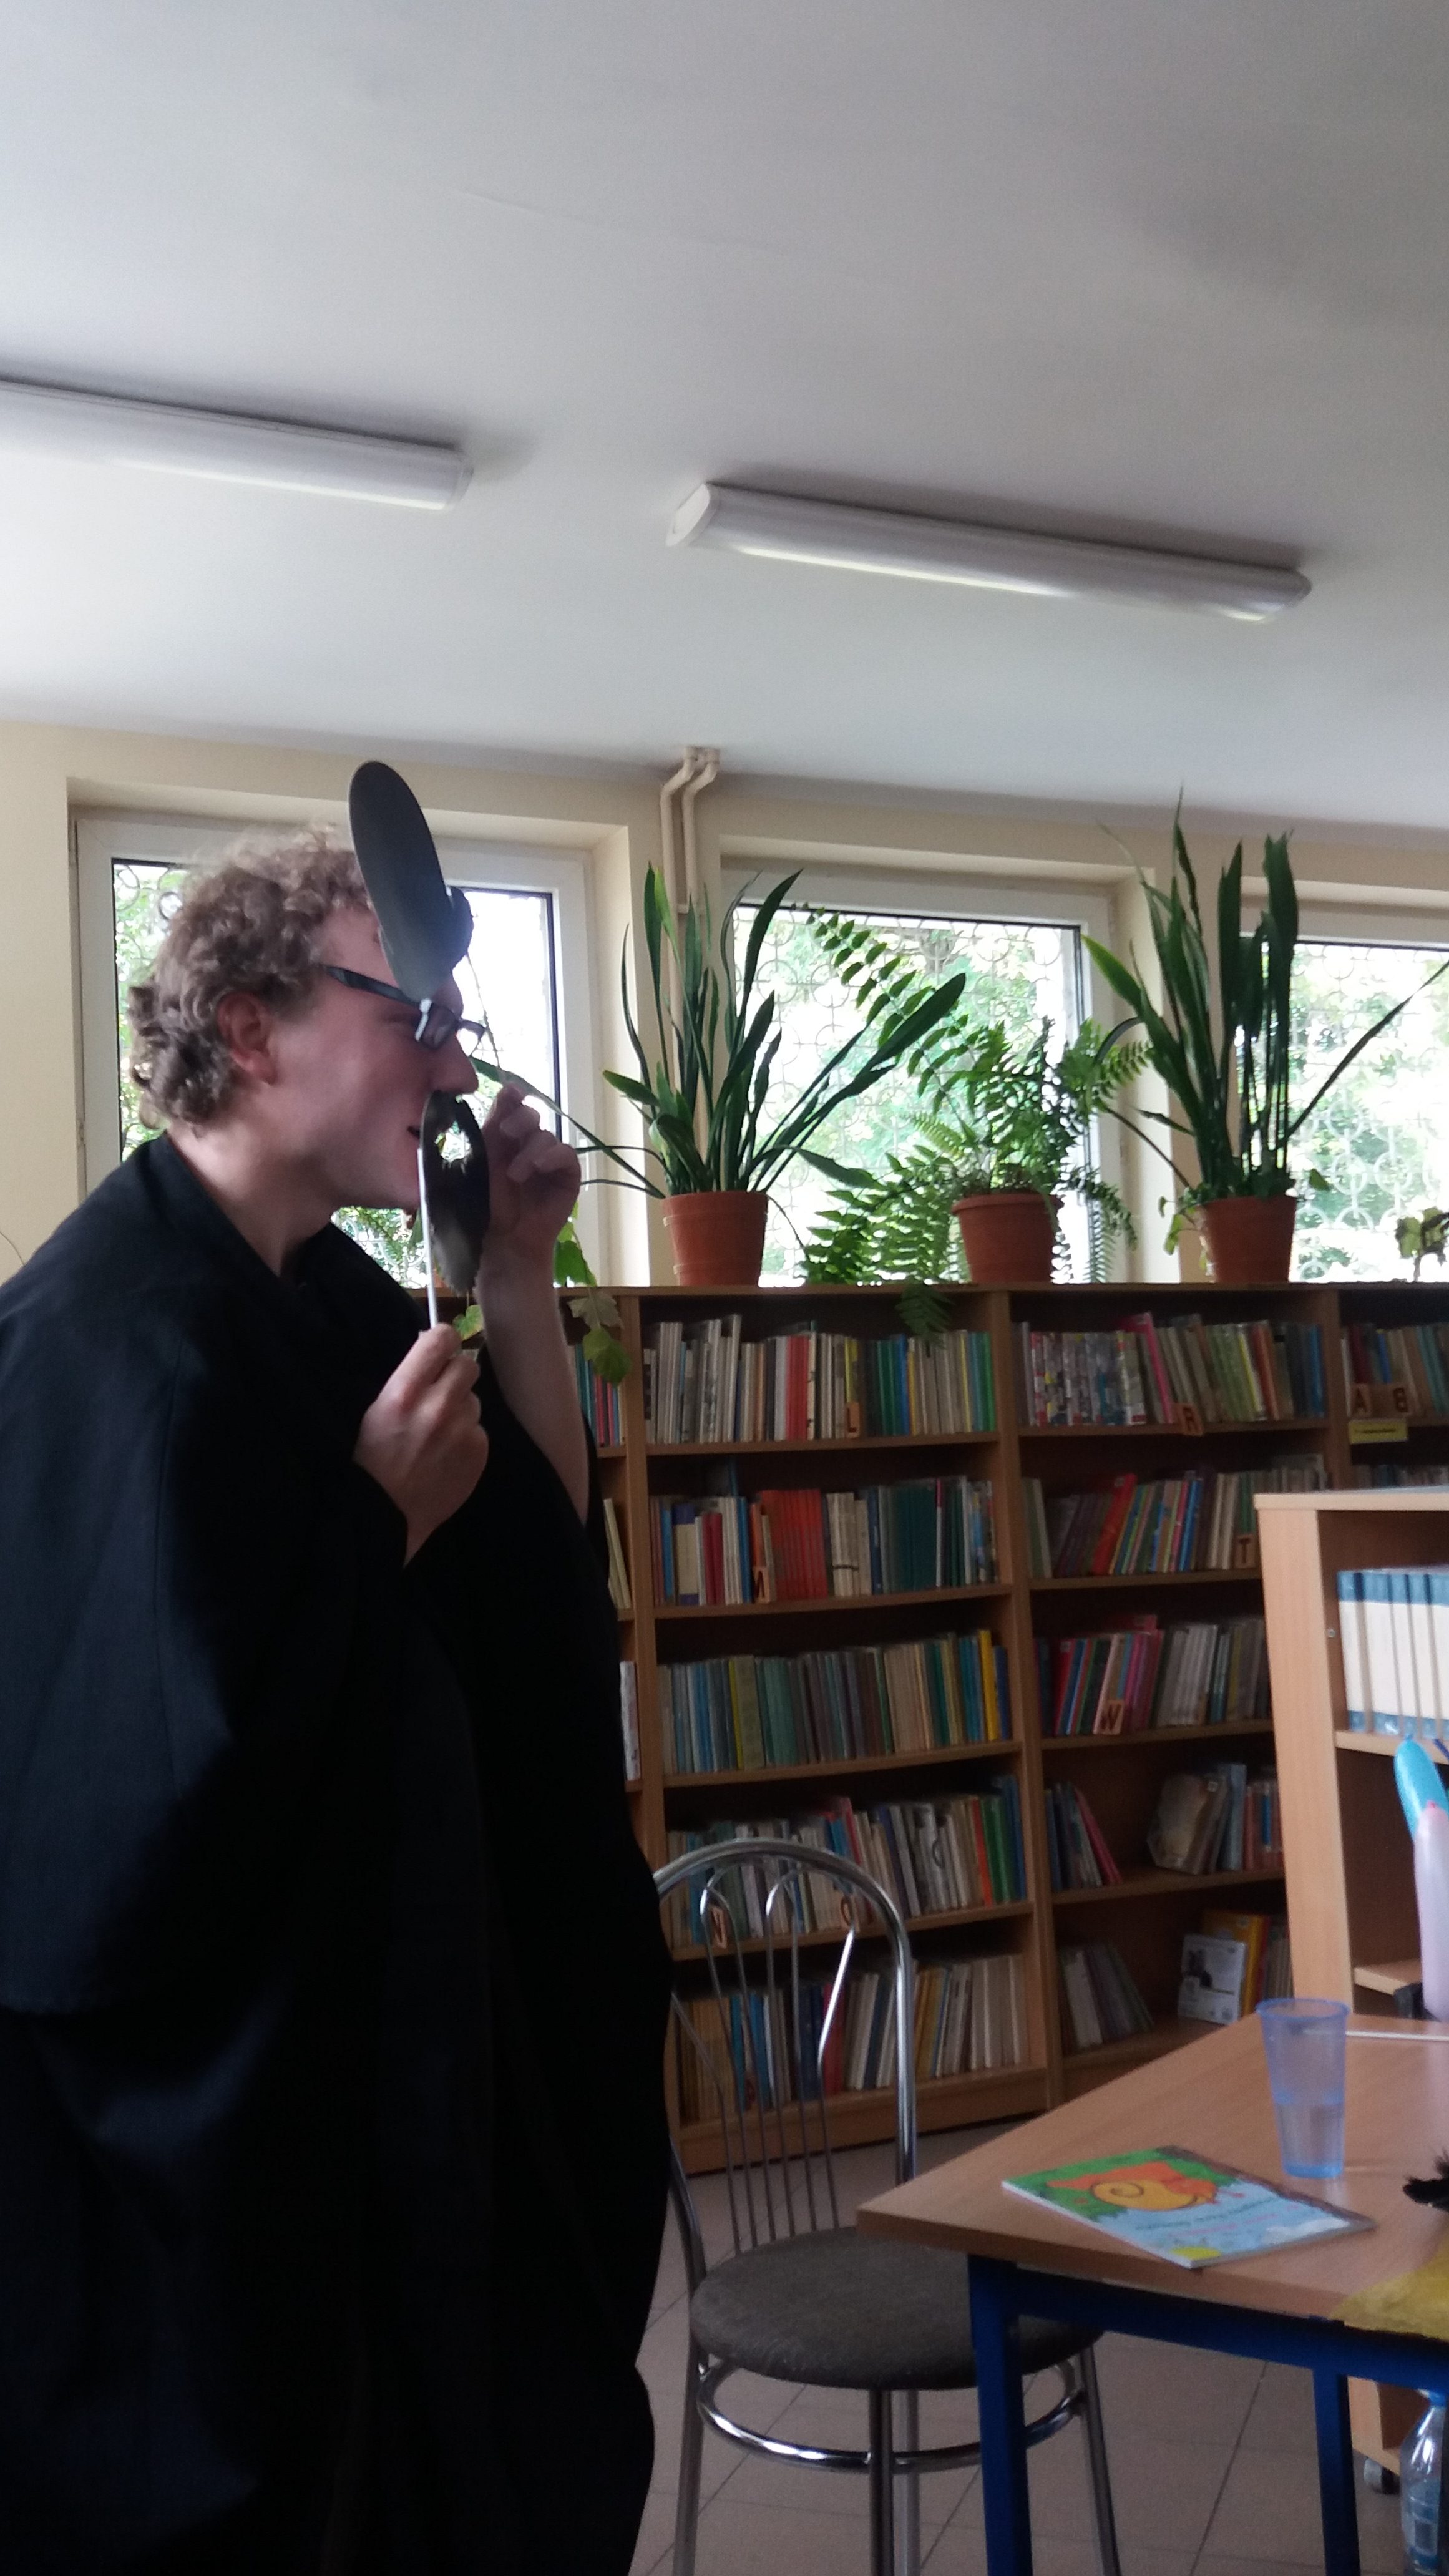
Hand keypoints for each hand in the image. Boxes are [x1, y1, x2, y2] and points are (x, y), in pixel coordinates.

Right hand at [354, 1325, 489, 1559]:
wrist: (386, 1515)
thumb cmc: (373, 1461)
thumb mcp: (377, 1410)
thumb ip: (409, 1379)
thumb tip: (434, 1349)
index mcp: (404, 1392)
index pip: (440, 1339)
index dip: (443, 1339)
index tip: (440, 1348)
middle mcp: (437, 1407)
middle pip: (467, 1365)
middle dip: (455, 1375)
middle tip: (440, 1393)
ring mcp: (463, 1431)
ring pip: (474, 1400)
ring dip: (461, 1410)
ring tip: (438, 1434)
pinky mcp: (479, 1452)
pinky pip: (479, 1429)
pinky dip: (467, 1438)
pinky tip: (447, 1455)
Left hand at [479, 1084, 581, 1273]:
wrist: (502, 1240)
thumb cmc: (486, 1205)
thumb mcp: (483, 1161)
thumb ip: (492, 1126)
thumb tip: (505, 1090)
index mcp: (503, 1138)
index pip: (511, 1107)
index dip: (512, 1097)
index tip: (510, 1093)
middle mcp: (527, 1143)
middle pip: (531, 1115)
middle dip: (520, 1120)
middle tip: (506, 1134)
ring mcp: (549, 1159)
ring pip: (546, 1136)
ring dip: (530, 1151)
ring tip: (515, 1175)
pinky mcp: (567, 1174)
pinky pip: (565, 1154)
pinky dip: (551, 1156)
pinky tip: (538, 1167)